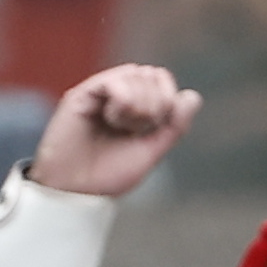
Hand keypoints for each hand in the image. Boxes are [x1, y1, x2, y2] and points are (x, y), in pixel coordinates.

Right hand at [28, 63, 199, 200]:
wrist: (74, 193)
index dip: (167, 97)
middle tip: (138, 128)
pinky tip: (113, 119)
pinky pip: (115, 80)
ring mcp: (98, 94)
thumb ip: (174, 126)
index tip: (154, 126)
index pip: (161, 80)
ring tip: (122, 126)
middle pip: (152, 74)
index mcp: (132, 108)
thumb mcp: (150, 151)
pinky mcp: (82, 96)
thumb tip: (192, 96)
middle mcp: (115, 96)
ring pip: (136, 72)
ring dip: (140, 102)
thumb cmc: (106, 178)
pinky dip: (124, 98)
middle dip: (155, 101)